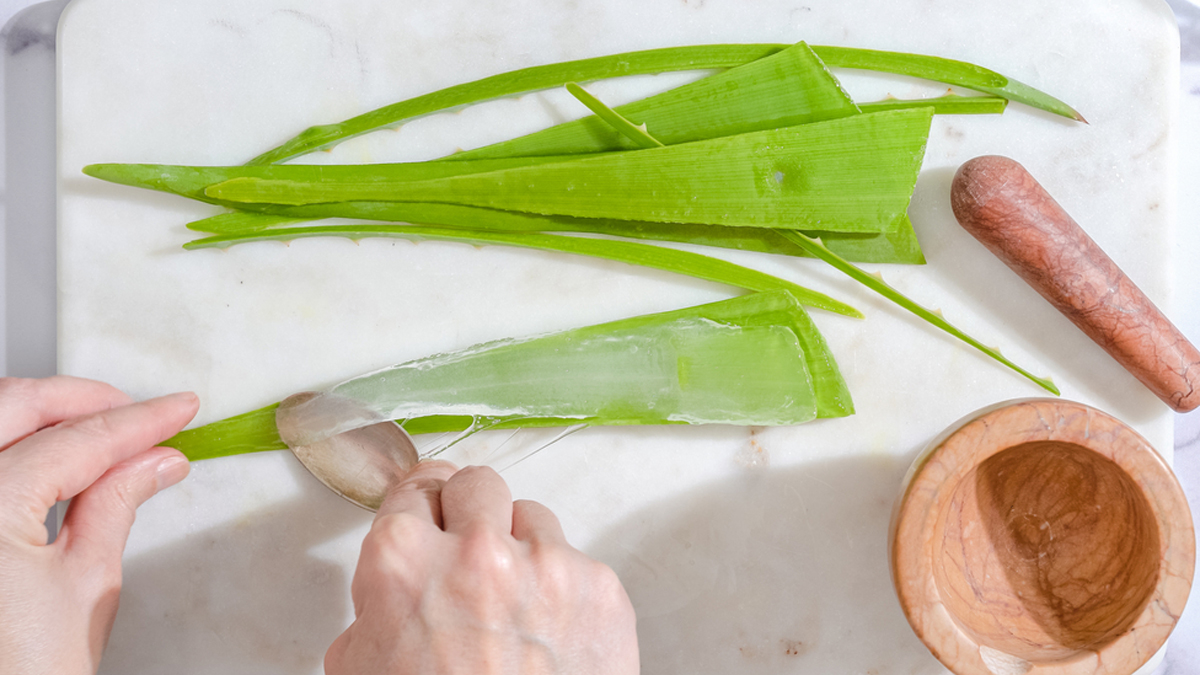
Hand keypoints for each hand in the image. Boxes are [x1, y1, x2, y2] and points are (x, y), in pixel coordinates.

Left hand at [0, 376, 198, 674]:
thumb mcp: (87, 585)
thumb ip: (117, 504)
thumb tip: (152, 461)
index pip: (77, 441)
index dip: (138, 422)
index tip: (175, 411)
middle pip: (16, 406)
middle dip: (83, 401)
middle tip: (138, 414)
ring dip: (42, 416)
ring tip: (97, 432)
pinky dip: (12, 445)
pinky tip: (46, 457)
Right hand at [326, 462, 638, 673]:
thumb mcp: (361, 670)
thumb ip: (374, 611)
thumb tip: (387, 596)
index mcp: (403, 563)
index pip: (414, 488)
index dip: (423, 508)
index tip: (432, 512)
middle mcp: (476, 550)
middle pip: (477, 485)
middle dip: (471, 514)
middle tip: (470, 553)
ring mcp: (546, 564)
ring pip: (532, 517)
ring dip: (521, 549)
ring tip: (514, 608)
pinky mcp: (600, 586)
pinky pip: (577, 561)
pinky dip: (564, 591)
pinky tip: (549, 635)